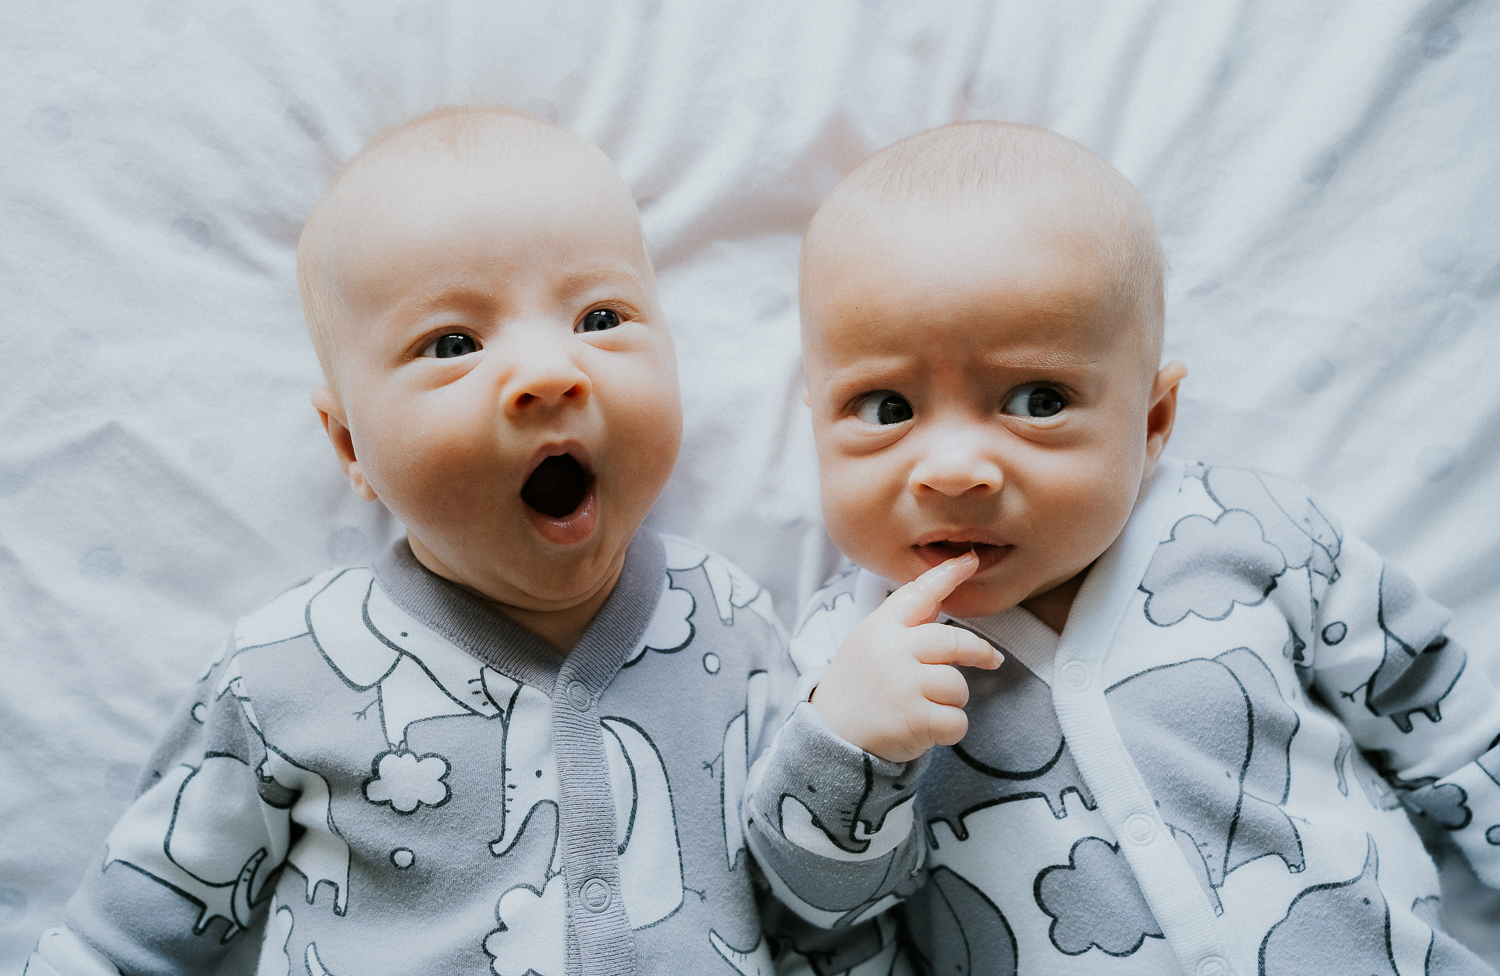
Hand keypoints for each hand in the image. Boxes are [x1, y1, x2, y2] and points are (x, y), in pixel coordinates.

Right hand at [811, 553, 1002, 762]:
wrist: (830, 738)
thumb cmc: (859, 686)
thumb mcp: (869, 644)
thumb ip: (904, 625)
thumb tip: (940, 599)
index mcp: (880, 628)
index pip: (918, 594)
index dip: (948, 575)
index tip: (971, 559)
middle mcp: (892, 651)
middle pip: (954, 641)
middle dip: (978, 652)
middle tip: (991, 660)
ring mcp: (904, 685)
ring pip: (958, 685)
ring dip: (951, 700)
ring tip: (924, 707)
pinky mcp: (916, 719)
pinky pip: (958, 720)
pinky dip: (949, 729)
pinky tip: (926, 730)